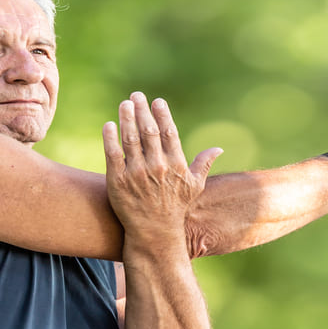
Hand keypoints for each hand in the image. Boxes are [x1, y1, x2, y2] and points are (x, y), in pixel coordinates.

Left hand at [102, 92, 221, 252]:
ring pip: (130, 139)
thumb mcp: (195, 187)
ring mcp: (136, 174)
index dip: (162, 115)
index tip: (157, 101)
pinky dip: (110, 138)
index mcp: (176, 165)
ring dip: (126, 118)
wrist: (154, 233)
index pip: (169, 133)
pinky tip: (109, 125)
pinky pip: (113, 154)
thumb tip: (218, 148)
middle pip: (149, 131)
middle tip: (136, 95)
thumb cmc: (176, 208)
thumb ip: (204, 164)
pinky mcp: (117, 181)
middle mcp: (157, 167)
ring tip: (124, 104)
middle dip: (142, 111)